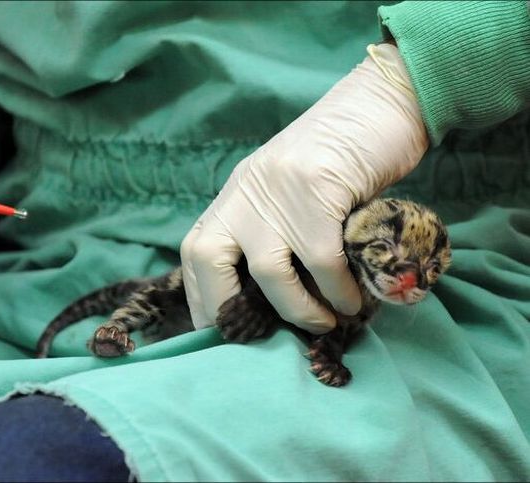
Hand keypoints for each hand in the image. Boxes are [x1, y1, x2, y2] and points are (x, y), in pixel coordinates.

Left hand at [181, 44, 428, 333]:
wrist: (380, 102)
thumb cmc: (341, 159)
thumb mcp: (291, 194)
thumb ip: (276, 232)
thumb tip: (277, 301)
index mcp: (236, 196)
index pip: (195, 252)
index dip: (203, 299)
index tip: (221, 334)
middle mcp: (245, 192)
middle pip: (206, 258)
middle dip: (225, 309)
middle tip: (261, 340)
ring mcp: (277, 189)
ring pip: (269, 272)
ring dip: (298, 311)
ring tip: (324, 325)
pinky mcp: (317, 188)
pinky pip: (322, 261)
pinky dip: (338, 292)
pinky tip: (353, 302)